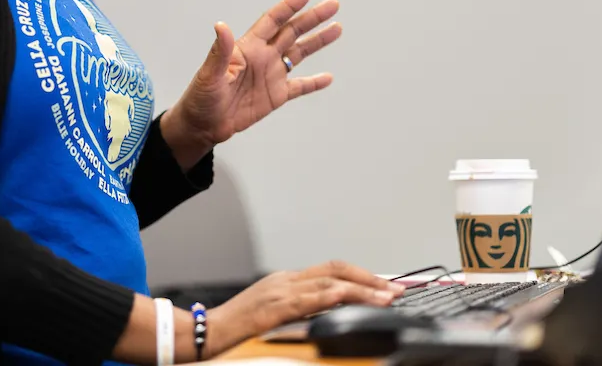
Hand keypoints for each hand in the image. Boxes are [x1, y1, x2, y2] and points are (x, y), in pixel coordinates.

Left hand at [164, 0, 342, 162]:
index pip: (272, 21)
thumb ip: (220, 51)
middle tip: (333, 5)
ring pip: (299, 53)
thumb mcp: (210, 73)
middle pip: (292, 32)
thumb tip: (221, 25)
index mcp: (248, 48)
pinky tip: (328, 77)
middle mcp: (263, 57)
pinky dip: (314, 82)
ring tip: (337, 28)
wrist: (203, 125)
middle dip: (312, 18)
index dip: (288, 7)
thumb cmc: (201, 97)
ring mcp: (271, 75)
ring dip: (317, 41)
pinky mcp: (275, 96)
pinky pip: (299, 86)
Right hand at [200, 261, 402, 358]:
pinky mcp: (274, 309)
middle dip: (370, 278)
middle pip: (336, 269)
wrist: (204, 332)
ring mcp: (280, 291)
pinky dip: (335, 297)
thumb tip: (329, 314)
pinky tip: (352, 300)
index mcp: (286, 281)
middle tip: (396, 290)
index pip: (332, 270)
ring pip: (331, 282)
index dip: (361, 276)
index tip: (385, 286)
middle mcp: (286, 280)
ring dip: (364, 289)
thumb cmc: (235, 329)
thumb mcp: (271, 315)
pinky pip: (311, 299)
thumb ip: (297, 311)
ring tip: (388, 298)